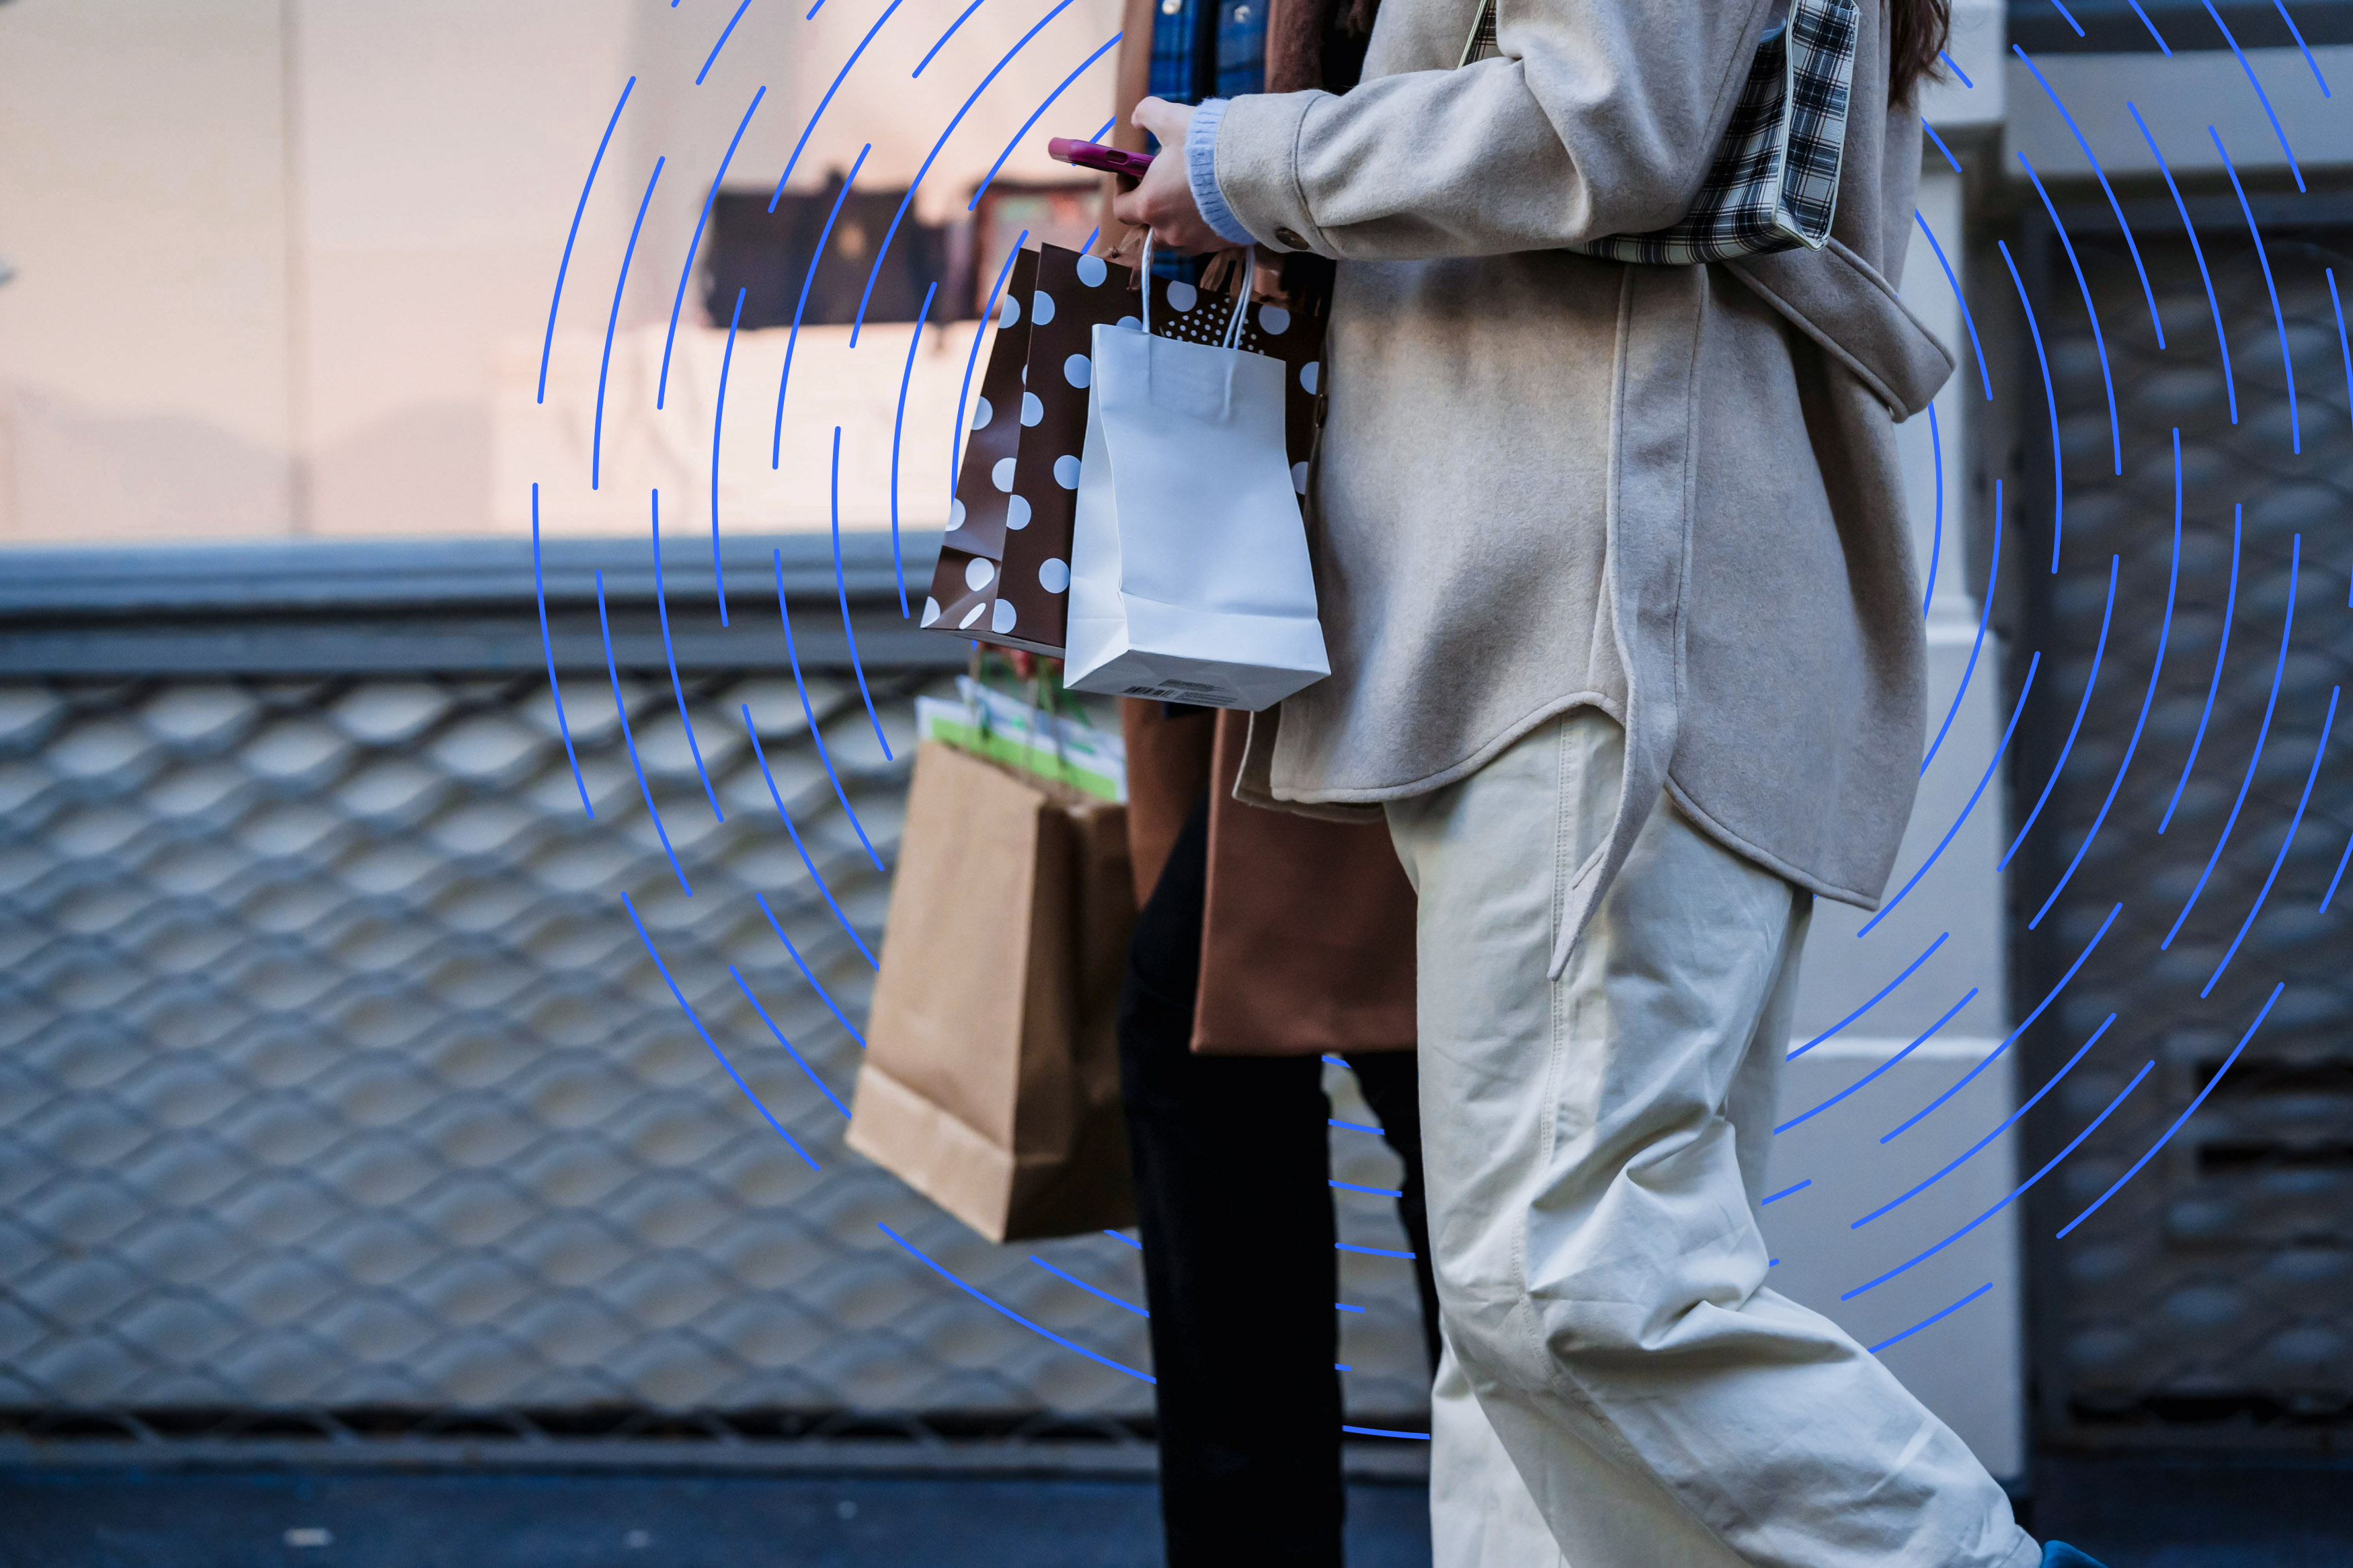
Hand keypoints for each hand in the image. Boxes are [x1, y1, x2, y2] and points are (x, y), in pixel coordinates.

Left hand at [1111, 98, 1225, 254]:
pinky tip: (1215, 203)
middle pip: (1148, 228)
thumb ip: (1147, 113)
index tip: (1132, 173)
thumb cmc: (1209, 144)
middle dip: (1151, 208)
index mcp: (1150, 205)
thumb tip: (1137, 119)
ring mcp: (1195, 242)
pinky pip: (1204, 240)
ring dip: (1177, 220)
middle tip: (1163, 184)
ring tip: (1191, 195)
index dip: (1123, 190)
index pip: (1121, 209)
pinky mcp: (1220, 245)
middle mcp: (1169, 231)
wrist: (1258, 168)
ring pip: (1176, 237)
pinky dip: (1203, 226)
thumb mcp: (1172, 118)